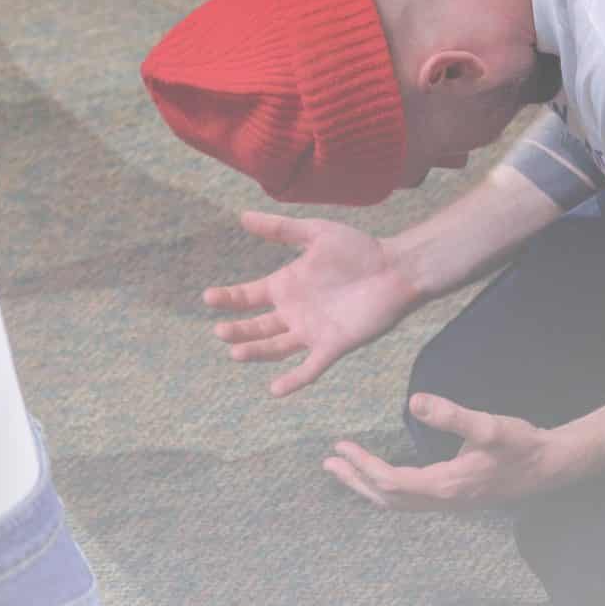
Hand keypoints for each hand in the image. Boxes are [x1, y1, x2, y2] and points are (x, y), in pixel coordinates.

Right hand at [205, 211, 418, 396]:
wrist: (396, 268)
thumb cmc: (359, 249)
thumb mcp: (316, 234)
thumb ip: (281, 229)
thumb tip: (242, 215)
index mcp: (287, 286)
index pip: (248, 297)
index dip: (228, 299)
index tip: (208, 297)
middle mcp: (294, 312)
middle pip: (257, 327)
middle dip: (238, 330)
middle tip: (220, 330)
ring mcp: (312, 331)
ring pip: (276, 348)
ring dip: (256, 352)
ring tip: (236, 353)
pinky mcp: (333, 346)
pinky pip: (310, 369)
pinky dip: (294, 380)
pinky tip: (275, 389)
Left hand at [323, 395, 572, 510]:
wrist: (551, 466)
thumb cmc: (522, 445)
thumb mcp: (489, 426)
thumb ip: (451, 415)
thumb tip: (414, 402)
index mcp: (445, 485)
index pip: (390, 481)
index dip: (363, 466)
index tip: (342, 448)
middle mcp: (443, 500)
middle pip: (387, 498)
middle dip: (355, 480)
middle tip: (330, 462)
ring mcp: (449, 503)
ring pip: (398, 503)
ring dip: (368, 487)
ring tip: (346, 471)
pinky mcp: (456, 498)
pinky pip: (411, 500)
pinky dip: (388, 490)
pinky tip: (385, 476)